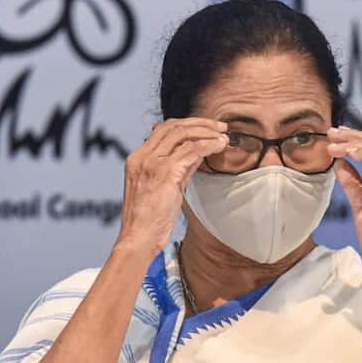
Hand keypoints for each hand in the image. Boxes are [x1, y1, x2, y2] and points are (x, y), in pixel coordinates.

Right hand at [116, 118, 228, 254]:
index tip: (207, 127)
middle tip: (220, 127)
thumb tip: (198, 153)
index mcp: (137, 158)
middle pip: (173, 126)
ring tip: (223, 137)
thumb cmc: (150, 220)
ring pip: (183, 134)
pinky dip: (208, 145)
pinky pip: (191, 150)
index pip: (163, 129)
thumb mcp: (164, 187)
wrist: (138, 239)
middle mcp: (142, 157)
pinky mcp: (165, 173)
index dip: (187, 125)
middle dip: (200, 123)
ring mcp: (152, 163)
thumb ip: (177, 169)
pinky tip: (219, 146)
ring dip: (207, 133)